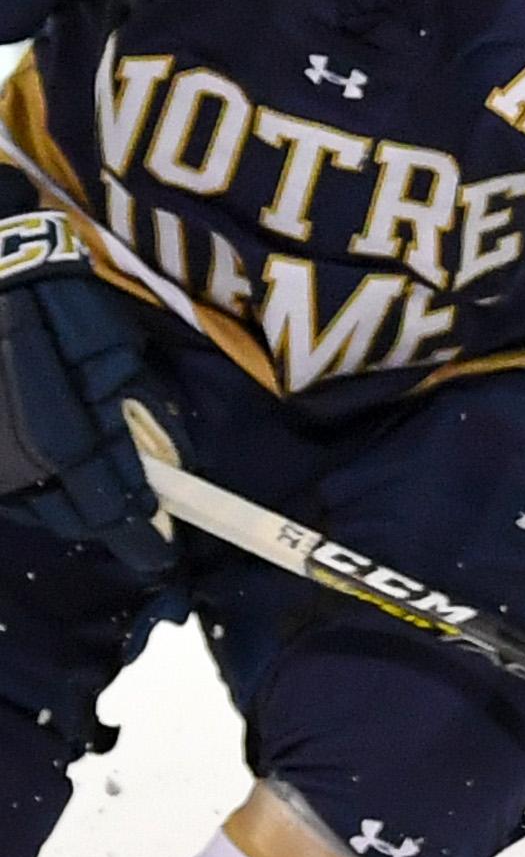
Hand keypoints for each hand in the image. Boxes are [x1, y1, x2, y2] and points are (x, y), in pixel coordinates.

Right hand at [0, 208, 173, 582]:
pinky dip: (34, 491)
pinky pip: (8, 488)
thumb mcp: (117, 356)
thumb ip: (144, 415)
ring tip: (102, 502)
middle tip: (140, 531)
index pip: (109, 510)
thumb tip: (176, 464)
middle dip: (109, 526)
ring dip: (70, 510)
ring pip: (36, 507)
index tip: (163, 549)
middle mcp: (21, 461)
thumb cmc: (61, 306)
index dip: (140, 535)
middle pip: (72, 519)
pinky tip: (53, 480)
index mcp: (64, 440)